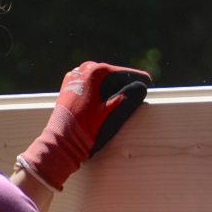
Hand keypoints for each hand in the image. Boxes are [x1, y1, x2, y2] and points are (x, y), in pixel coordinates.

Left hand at [16, 61, 150, 190]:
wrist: (62, 142)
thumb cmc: (87, 129)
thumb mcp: (113, 112)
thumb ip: (129, 97)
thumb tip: (142, 86)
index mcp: (95, 71)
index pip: (124, 73)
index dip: (139, 80)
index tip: (150, 84)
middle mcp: (83, 69)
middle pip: (113, 76)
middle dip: (125, 85)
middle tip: (138, 94)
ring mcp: (75, 77)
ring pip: (102, 80)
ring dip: (113, 89)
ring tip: (123, 100)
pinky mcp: (70, 87)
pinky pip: (91, 86)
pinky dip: (100, 92)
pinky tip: (105, 103)